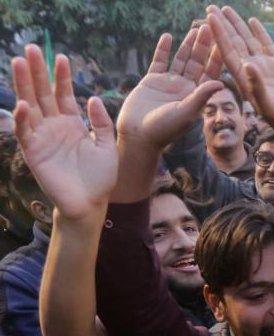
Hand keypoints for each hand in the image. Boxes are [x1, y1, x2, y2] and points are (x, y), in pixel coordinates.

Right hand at [11, 46, 116, 219]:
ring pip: (30, 106)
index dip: (62, 76)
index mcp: (73, 123)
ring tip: (20, 62)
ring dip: (24, 85)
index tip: (62, 56)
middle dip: (37, 71)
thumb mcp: (107, 145)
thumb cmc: (100, 176)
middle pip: (42, 93)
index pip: (64, 94)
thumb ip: (101, 122)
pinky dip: (23, 119)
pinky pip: (26, 133)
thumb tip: (92, 98)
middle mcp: (55, 126)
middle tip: (31, 48)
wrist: (91, 203)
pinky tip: (22, 103)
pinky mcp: (34, 152)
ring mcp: (43, 137)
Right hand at [116, 27, 222, 149]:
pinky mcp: (152, 81)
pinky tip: (168, 36)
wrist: (138, 135)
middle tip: (210, 29)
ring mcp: (169, 83)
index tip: (222, 44)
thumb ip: (202, 96)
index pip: (209, 74)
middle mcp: (185, 88)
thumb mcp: (186, 112)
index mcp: (197, 96)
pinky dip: (163, 50)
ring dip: (187, 45)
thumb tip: (221, 82)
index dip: (216, 59)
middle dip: (203, 47)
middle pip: (197, 63)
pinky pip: (159, 62)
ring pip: (180, 60)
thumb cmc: (165, 129)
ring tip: (195, 30)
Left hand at [206, 6, 273, 139]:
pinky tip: (252, 21)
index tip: (210, 18)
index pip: (228, 53)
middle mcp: (250, 71)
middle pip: (234, 43)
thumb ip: (257, 87)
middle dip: (223, 26)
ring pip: (248, 41)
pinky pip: (266, 45)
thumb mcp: (268, 106)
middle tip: (211, 7)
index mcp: (243, 80)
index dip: (219, 35)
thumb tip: (248, 64)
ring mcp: (264, 68)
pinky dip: (260, 33)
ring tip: (227, 9)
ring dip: (237, 25)